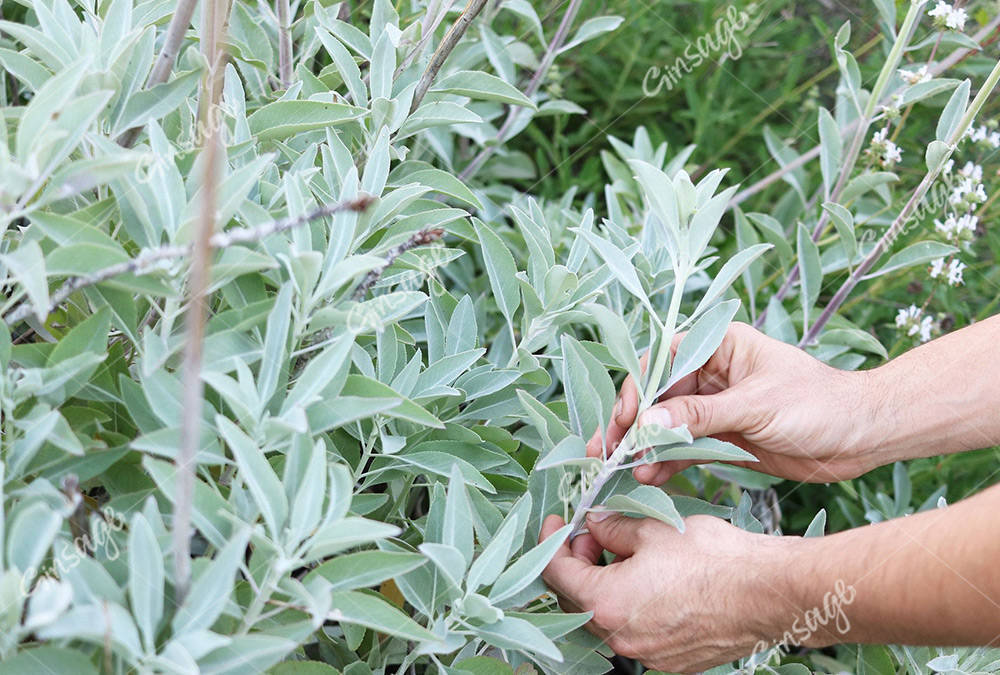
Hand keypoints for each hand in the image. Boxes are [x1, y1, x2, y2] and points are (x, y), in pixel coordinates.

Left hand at [540, 512, 784, 671]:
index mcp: (607, 605)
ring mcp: (648, 655)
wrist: (767, 593)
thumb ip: (612, 527)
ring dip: (607, 584)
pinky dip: (633, 605)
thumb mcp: (652, 529)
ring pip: (609, 617)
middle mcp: (621, 639)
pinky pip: (637, 632)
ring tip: (628, 552)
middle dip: (581, 562)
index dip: (552, 542)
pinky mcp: (672, 661)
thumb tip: (594, 522)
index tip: (557, 522)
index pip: (559, 574)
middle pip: (580, 599)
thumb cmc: (712, 559)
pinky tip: (651, 579)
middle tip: (594, 532)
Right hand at [588, 322, 880, 483]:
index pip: (663, 360)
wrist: (863, 438)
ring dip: (645, 448)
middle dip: (633, 424)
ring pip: (666, 426)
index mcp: (719, 346)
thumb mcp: (755, 406)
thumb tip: (647, 425)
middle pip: (657, 396)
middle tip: (608, 450)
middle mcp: (711, 373)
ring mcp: (715, 408)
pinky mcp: (723, 439)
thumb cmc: (818, 404)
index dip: (638, 388)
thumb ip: (699, 416)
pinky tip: (649, 478)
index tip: (626, 419)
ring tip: (625, 471)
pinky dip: (667, 463)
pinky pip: (685, 449)